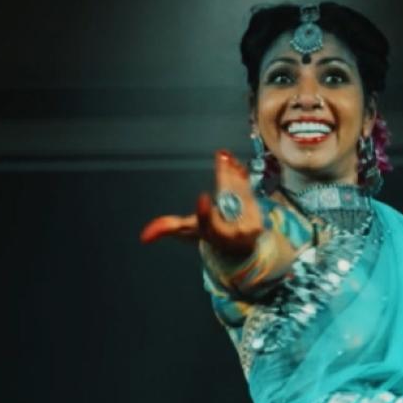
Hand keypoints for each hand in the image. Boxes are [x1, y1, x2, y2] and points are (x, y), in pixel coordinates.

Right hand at [139, 150, 263, 256]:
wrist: (239, 246)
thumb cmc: (210, 233)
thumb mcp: (188, 231)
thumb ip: (167, 228)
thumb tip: (143, 237)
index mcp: (210, 234)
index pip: (206, 224)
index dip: (204, 213)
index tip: (202, 197)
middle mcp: (229, 233)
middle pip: (226, 202)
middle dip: (224, 177)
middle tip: (221, 156)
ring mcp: (246, 225)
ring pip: (240, 195)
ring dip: (234, 172)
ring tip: (226, 156)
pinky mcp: (258, 219)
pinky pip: (250, 194)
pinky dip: (242, 177)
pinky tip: (236, 164)